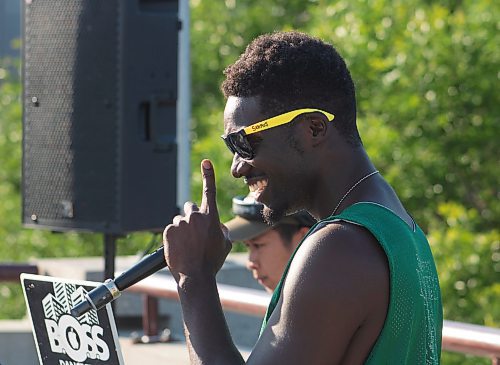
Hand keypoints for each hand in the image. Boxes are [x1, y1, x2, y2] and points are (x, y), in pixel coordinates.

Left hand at [163, 159, 231, 281]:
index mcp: (211, 217)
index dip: (208, 175)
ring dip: (183, 228)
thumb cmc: (212, 261)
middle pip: (190, 207)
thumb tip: (215, 224)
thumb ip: (221, 229)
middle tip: (194, 232)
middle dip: (192, 216)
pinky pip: (171, 229)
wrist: (195, 276)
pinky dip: (174, 237)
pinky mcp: (168, 230)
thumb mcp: (225, 244)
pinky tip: (179, 248)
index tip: (205, 162)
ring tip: (187, 245)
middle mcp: (195, 216)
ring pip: (180, 220)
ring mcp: (181, 223)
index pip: (209, 191)